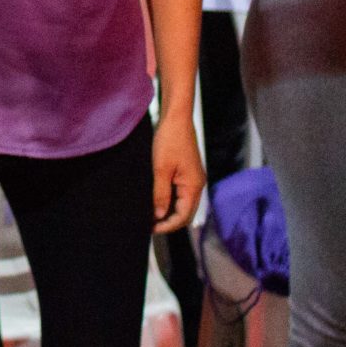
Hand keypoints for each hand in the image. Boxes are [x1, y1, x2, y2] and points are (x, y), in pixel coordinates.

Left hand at [150, 111, 204, 232]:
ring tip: (150, 213)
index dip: (168, 225)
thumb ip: (161, 194)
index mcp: (194, 186)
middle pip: (185, 212)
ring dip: (168, 210)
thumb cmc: (170, 140)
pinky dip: (168, 198)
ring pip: (182, 202)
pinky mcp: (186, 172)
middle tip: (149, 224)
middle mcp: (197, 184)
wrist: (176, 117)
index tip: (151, 228)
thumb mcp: (161, 169)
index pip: (184, 216)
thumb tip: (159, 215)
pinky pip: (179, 192)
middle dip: (168, 220)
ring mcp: (192, 178)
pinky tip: (155, 199)